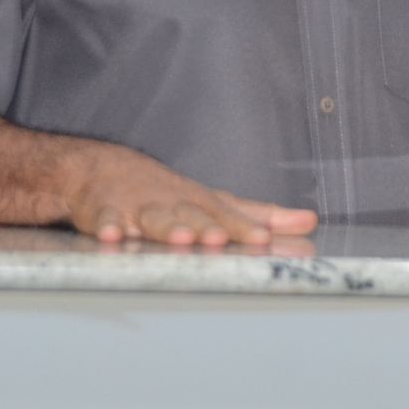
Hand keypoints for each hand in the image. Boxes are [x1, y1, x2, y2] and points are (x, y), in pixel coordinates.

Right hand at [64, 144, 317, 246]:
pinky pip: (104, 220)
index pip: (226, 216)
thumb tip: (308, 221)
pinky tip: (113, 236)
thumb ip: (259, 214)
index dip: (244, 228)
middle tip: (221, 238)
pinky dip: (107, 226)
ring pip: (154, 217)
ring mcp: (138, 206)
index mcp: (200, 202)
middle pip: (192, 215)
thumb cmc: (166, 192)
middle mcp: (173, 202)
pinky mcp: (103, 212)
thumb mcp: (213, 201)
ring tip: (182, 237)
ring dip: (168, 226)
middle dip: (207, 227)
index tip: (264, 240)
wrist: (99, 169)